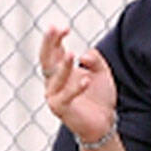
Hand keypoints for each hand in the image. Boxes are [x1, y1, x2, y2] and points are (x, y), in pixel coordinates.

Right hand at [40, 25, 116, 142]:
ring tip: (72, 54)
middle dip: (49, 44)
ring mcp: (55, 96)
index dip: (56, 38)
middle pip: (47, 60)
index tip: (64, 28)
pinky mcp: (62, 109)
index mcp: (61, 71)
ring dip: (64, 66)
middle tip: (52, 29)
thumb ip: (95, 60)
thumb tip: (84, 56)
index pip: (54, 51)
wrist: (103, 123)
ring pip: (55, 78)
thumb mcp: (102, 72)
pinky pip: (66, 97)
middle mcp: (54, 82)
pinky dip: (75, 88)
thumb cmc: (99, 96)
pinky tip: (86, 79)